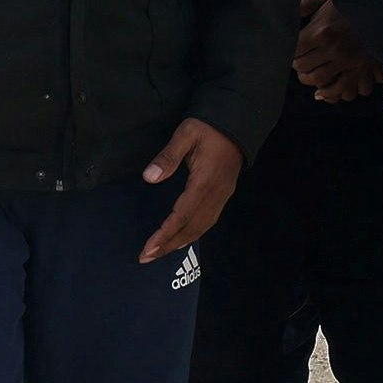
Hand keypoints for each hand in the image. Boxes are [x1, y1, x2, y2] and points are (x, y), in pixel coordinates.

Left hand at [140, 119, 243, 262]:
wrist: (237, 124)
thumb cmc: (208, 127)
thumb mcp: (186, 134)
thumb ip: (168, 156)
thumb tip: (149, 178)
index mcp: (205, 181)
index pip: (183, 214)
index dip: (165, 233)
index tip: (148, 247)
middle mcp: (216, 194)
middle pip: (192, 227)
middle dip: (169, 244)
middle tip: (146, 257)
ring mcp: (222, 196)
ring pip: (202, 226)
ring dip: (180, 242)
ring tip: (160, 252)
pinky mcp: (224, 194)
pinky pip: (208, 220)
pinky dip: (193, 234)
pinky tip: (182, 239)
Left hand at [291, 0, 380, 101]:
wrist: (380, 9)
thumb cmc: (350, 2)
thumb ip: (304, 4)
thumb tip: (286, 12)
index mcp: (321, 30)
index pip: (294, 49)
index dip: (290, 51)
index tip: (293, 49)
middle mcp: (332, 47)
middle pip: (303, 65)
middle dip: (298, 65)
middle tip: (299, 61)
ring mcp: (346, 60)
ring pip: (318, 78)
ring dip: (308, 79)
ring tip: (307, 74)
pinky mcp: (359, 68)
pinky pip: (339, 88)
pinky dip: (328, 93)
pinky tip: (320, 92)